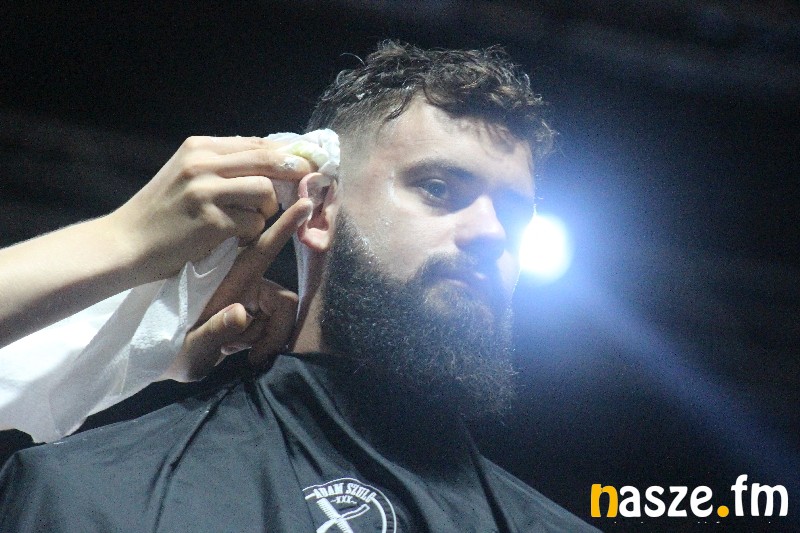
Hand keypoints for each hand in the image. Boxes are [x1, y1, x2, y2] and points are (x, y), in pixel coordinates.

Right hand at [106, 136, 314, 284]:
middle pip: (268, 160)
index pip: (257, 143)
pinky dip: (251, 233)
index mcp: (199, 147)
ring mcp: (206, 190)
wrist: (127, 243)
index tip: (307, 163)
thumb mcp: (187, 175)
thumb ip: (222, 164)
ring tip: (251, 221)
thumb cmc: (162, 213)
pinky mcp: (210, 220)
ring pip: (265, 191)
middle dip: (294, 173)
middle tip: (306, 185)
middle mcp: (202, 162)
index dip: (287, 154)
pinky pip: (254, 222)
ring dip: (268, 209)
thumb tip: (272, 158)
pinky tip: (236, 238)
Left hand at [162, 197, 312, 381]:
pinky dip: (263, 347)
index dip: (285, 228)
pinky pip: (272, 333)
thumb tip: (241, 313)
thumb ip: (216, 331)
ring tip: (233, 351)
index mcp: (230, 284)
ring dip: (262, 341)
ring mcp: (249, 302)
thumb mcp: (192, 349)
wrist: (162, 361)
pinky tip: (240, 354)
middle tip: (243, 350)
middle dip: (273, 332)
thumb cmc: (175, 352)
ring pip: (278, 321)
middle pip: (283, 303)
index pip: (264, 251)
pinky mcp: (252, 319)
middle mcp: (245, 288)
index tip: (303, 203)